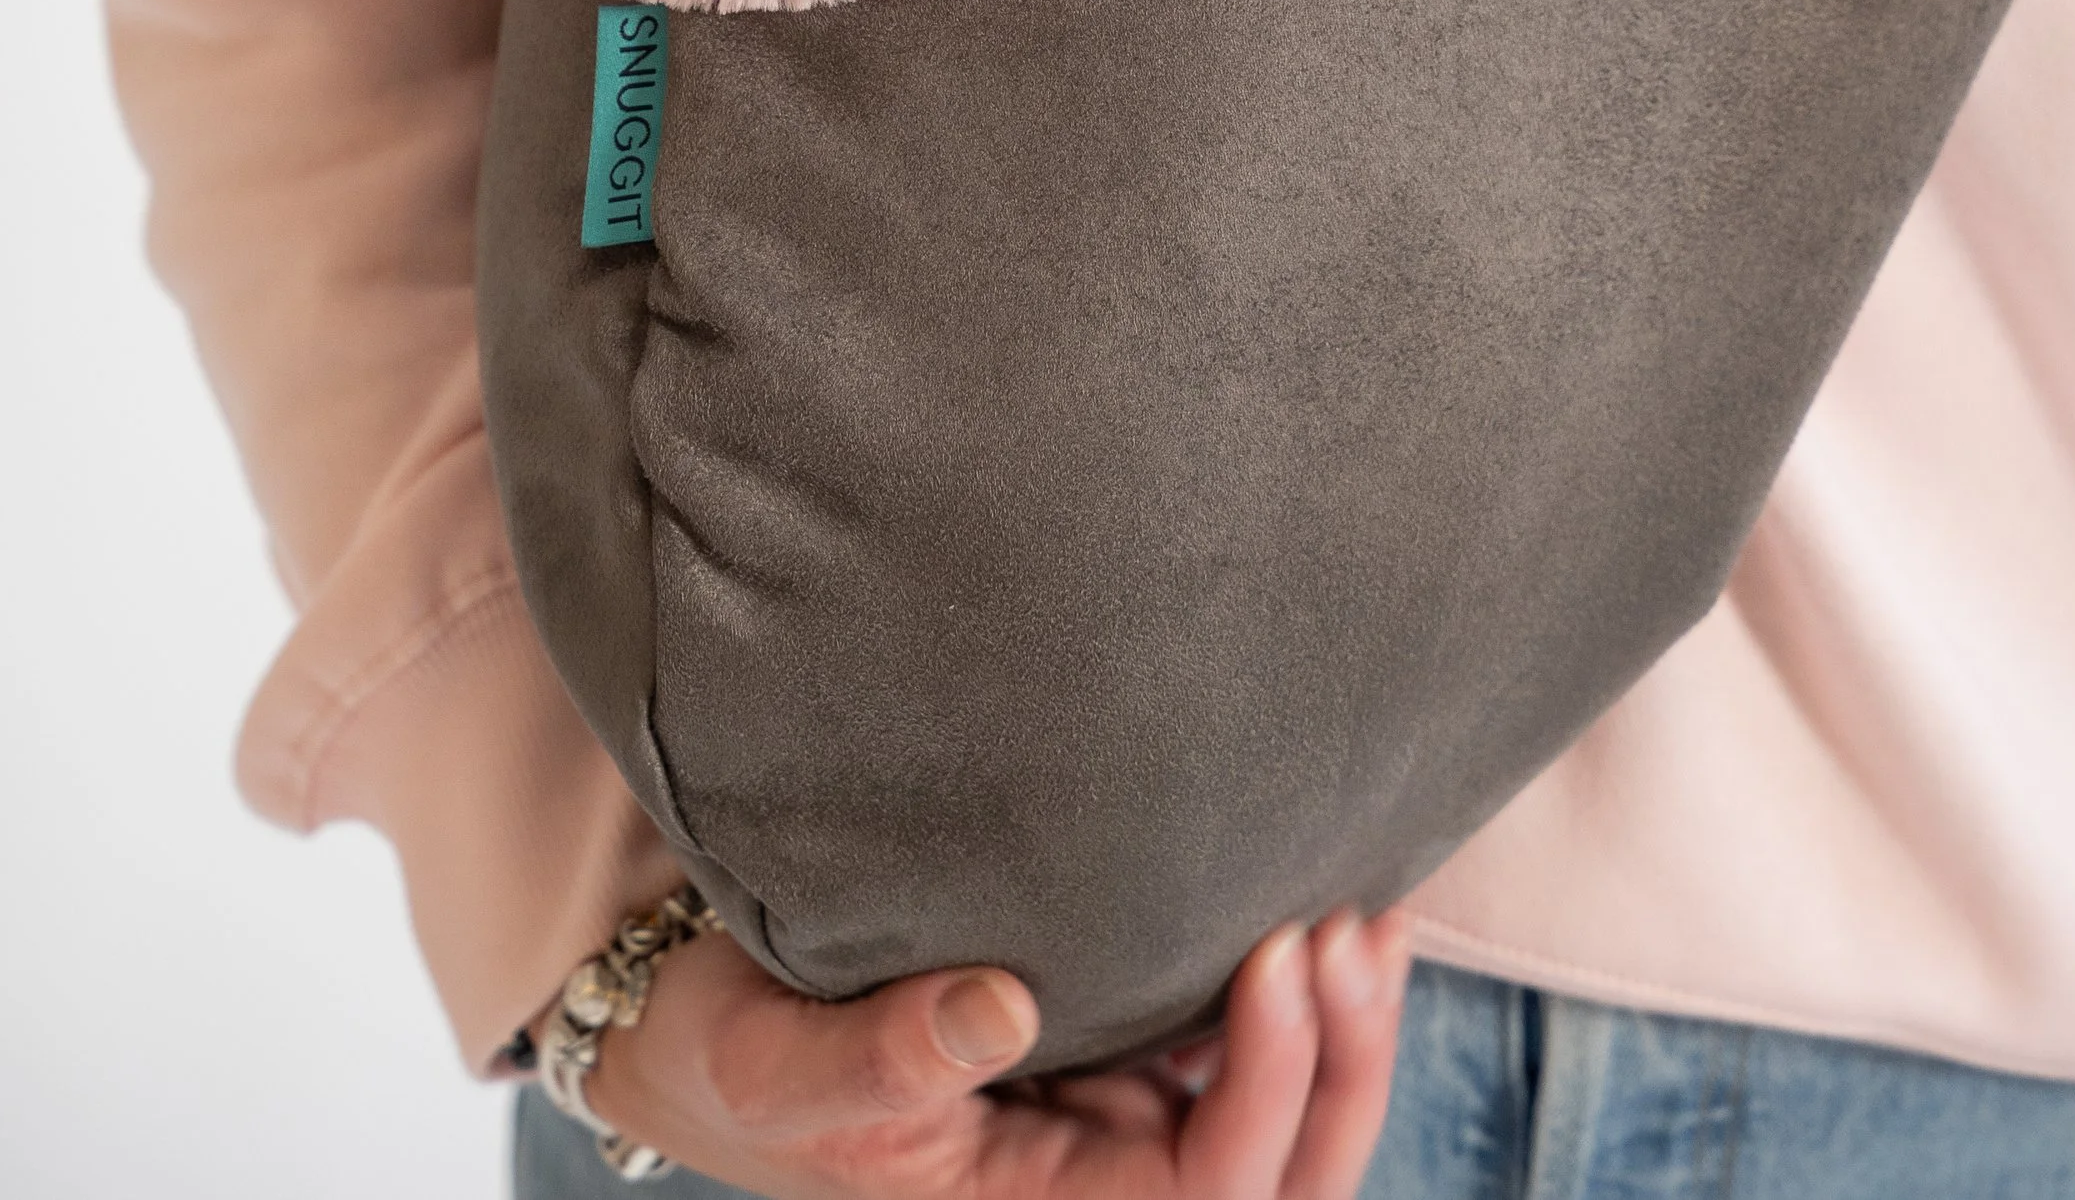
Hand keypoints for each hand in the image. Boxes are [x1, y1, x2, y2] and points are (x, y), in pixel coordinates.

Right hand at [584, 908, 1411, 1199]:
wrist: (709, 1040)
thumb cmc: (740, 1066)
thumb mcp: (784, 1069)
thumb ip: (886, 1057)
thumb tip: (1002, 1006)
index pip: (1204, 1190)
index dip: (1267, 1087)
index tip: (1280, 952)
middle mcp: (1093, 1184)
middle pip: (1279, 1178)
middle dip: (1339, 1070)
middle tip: (1356, 928)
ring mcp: (1112, 1123)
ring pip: (1278, 1119)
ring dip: (1339, 1030)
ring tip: (1365, 909)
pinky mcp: (1110, 1056)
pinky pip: (1233, 1049)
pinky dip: (1295, 991)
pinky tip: (1319, 904)